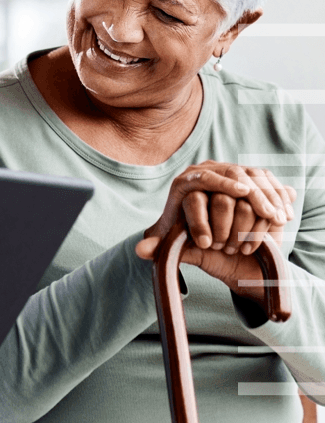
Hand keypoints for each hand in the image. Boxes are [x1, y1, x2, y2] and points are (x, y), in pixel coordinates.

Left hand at [136, 162, 295, 304]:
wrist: (212, 231)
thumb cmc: (190, 238)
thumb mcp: (175, 243)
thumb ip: (159, 247)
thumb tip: (140, 251)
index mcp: (184, 183)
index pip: (201, 180)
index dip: (220, 187)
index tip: (238, 196)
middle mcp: (205, 171)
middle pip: (229, 176)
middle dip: (247, 197)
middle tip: (263, 214)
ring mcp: (229, 170)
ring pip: (250, 178)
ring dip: (265, 198)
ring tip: (275, 218)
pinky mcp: (249, 176)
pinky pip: (266, 181)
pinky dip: (276, 197)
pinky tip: (282, 215)